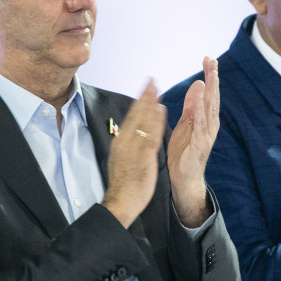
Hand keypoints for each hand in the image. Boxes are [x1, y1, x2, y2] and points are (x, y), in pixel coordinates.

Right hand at [102, 80, 164, 227]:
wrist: (120, 201)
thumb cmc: (123, 183)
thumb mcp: (122, 159)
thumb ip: (128, 144)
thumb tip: (131, 132)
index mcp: (121, 141)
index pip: (131, 116)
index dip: (140, 101)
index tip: (146, 87)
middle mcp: (125, 141)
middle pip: (136, 114)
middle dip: (145, 96)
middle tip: (152, 79)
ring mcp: (133, 148)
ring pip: (143, 121)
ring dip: (150, 103)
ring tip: (157, 88)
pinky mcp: (142, 156)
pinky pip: (150, 135)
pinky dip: (155, 121)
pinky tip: (160, 110)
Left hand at [164, 57, 218, 227]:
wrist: (184, 178)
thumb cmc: (185, 151)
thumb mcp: (187, 122)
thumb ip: (192, 104)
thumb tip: (198, 83)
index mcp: (206, 118)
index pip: (209, 93)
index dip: (210, 76)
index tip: (208, 58)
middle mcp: (210, 124)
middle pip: (213, 98)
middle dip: (213, 79)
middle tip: (212, 61)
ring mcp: (206, 135)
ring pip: (209, 109)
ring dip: (210, 92)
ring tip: (210, 76)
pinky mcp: (199, 145)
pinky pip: (200, 126)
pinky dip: (201, 113)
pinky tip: (201, 102)